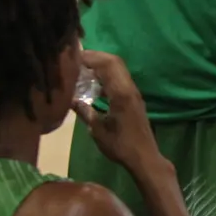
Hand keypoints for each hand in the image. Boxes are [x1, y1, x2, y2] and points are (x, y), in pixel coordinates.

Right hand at [71, 50, 162, 170]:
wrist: (145, 158)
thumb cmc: (121, 146)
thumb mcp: (98, 130)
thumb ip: (85, 112)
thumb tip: (70, 100)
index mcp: (121, 93)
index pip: (107, 64)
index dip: (90, 57)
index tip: (72, 58)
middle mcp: (129, 89)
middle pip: (114, 62)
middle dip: (95, 57)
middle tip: (76, 60)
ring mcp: (134, 93)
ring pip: (118, 70)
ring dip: (101, 66)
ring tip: (82, 70)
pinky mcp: (134, 100)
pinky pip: (120, 80)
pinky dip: (107, 76)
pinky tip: (94, 85)